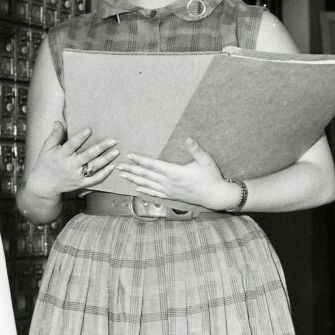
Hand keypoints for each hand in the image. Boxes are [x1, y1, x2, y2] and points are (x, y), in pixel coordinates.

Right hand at [25, 121, 118, 198]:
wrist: (44, 185)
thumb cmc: (46, 163)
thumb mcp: (47, 148)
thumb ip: (55, 135)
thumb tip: (59, 122)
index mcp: (61, 155)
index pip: (71, 145)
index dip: (80, 137)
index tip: (89, 129)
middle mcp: (69, 166)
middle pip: (87, 156)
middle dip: (100, 148)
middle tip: (112, 141)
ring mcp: (76, 176)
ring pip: (93, 167)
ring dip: (106, 159)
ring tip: (116, 151)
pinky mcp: (80, 184)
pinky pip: (94, 180)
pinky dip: (104, 174)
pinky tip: (112, 166)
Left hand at [116, 137, 235, 209]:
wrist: (216, 196)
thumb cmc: (211, 177)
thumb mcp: (205, 160)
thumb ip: (195, 149)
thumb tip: (188, 138)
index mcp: (175, 173)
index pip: (153, 165)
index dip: (140, 160)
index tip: (129, 156)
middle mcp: (168, 183)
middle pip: (146, 175)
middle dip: (131, 170)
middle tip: (118, 166)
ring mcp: (169, 191)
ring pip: (147, 185)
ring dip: (133, 180)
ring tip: (122, 176)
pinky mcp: (171, 197)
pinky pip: (154, 194)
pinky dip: (144, 190)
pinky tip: (136, 188)